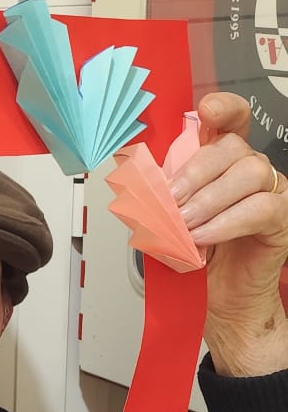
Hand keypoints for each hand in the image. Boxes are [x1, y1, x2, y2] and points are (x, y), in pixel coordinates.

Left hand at [169, 92, 287, 375]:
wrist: (221, 302)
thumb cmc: (200, 260)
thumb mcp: (170, 221)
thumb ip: (161, 196)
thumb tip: (138, 182)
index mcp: (224, 161)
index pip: (232, 120)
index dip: (223, 108)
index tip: (205, 112)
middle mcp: (251, 170)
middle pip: (233, 146)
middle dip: (195, 172)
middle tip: (170, 201)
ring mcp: (272, 192)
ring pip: (249, 173)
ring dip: (209, 199)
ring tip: (185, 225)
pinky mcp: (282, 220)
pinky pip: (259, 209)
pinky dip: (226, 222)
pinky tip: (204, 237)